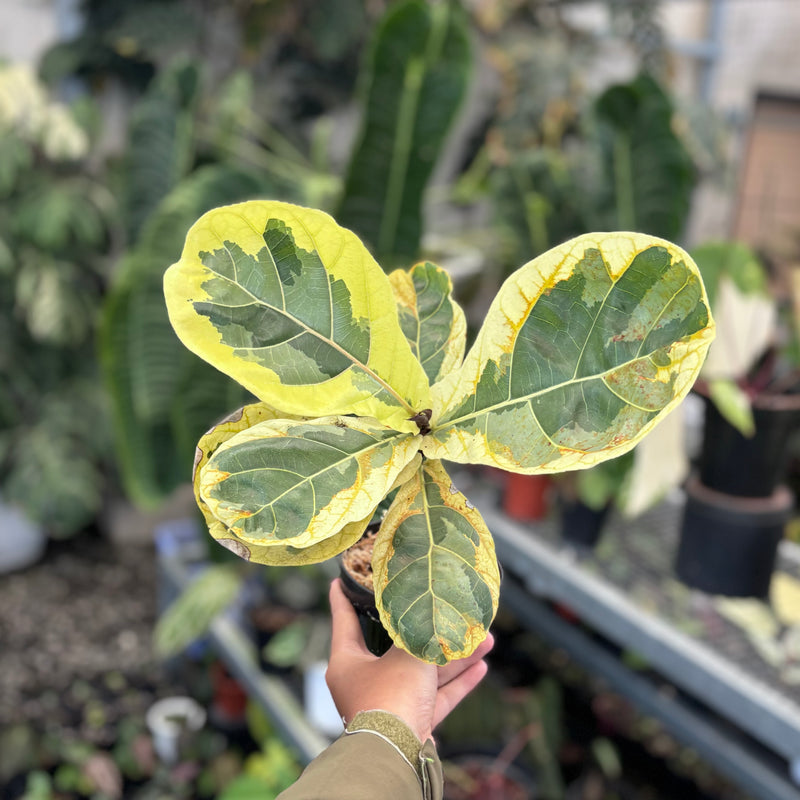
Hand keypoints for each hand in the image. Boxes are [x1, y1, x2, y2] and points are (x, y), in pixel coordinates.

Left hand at [325, 579, 492, 742]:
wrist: (397, 754)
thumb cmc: (389, 697)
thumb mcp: (404, 653)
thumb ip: (419, 632)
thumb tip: (432, 613)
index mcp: (348, 661)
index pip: (344, 620)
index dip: (345, 597)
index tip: (342, 579)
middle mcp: (365, 681)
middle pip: (398, 647)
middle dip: (428, 630)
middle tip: (440, 609)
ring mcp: (390, 703)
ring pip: (424, 673)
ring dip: (454, 657)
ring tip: (484, 638)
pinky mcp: (411, 722)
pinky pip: (436, 697)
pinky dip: (457, 682)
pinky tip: (481, 666)